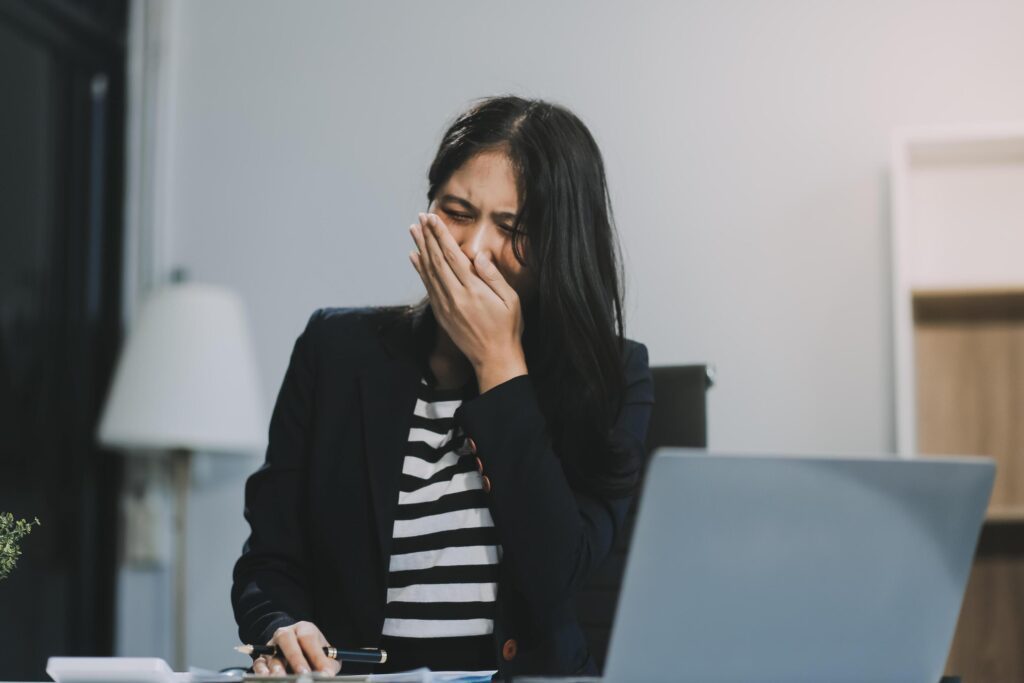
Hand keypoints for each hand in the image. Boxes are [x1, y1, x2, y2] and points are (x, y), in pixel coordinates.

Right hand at [250, 621, 341, 675]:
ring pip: (272, 653)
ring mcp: (272, 645)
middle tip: (305, 674)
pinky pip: (259, 663)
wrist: (299, 650)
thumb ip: (328, 664)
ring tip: (282, 677)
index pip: (309, 638)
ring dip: (277, 668)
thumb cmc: (315, 653)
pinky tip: (267, 677)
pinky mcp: (263, 657)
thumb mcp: (326, 655)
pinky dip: (262, 671)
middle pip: (287, 640)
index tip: (325, 672)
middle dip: (296, 659)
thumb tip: (327, 675)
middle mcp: (286, 633)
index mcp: (304, 629)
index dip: (318, 657)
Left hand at [408, 212, 527, 388]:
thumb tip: (478, 255)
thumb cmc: (507, 328)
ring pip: (429, 271)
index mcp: (473, 290)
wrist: (494, 359)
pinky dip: (420, 270)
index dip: (441, 235)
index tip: (432, 219)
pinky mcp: (442, 314)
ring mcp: (446, 306)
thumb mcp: (510, 300)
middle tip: (420, 218)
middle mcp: (455, 296)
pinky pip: (427, 286)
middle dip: (427, 237)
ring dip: (420, 249)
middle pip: (436, 260)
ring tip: (413, 231)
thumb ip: (493, 276)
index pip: (452, 256)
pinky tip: (414, 257)